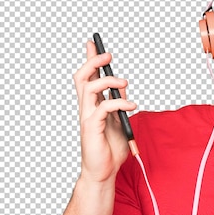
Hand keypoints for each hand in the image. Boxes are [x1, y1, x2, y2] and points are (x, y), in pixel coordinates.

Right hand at [73, 40, 136, 182]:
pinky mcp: (92, 127)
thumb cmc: (110, 150)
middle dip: (93, 62)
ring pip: (89, 87)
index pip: (87, 77)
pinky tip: (132, 105)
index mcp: (91, 106)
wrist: (104, 172)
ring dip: (109, 80)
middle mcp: (86, 108)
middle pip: (81, 77)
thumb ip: (119, 104)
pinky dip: (119, 102)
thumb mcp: (119, 122)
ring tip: (124, 82)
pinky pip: (104, 107)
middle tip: (107, 55)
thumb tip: (123, 87)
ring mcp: (87, 117)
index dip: (88, 59)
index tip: (93, 42)